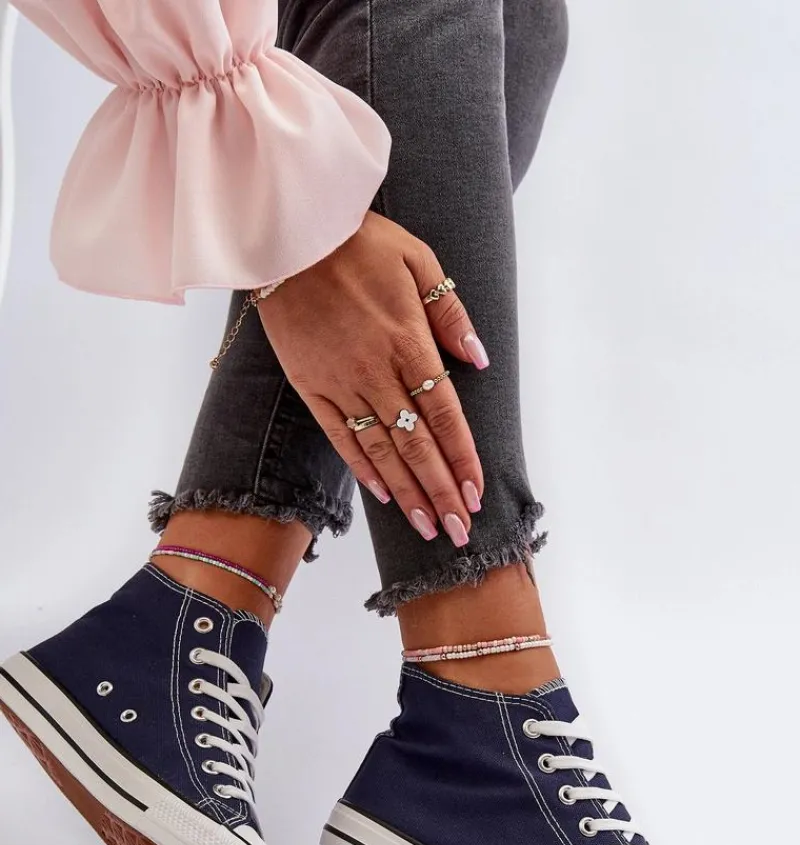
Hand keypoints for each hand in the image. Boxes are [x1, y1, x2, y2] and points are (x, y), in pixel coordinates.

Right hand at [256, 212, 488, 545]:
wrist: (287, 234)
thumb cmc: (357, 240)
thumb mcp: (417, 259)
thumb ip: (449, 313)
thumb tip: (478, 360)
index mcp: (409, 341)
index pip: (445, 414)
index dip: (462, 457)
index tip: (477, 492)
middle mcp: (377, 371)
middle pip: (417, 444)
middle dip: (442, 491)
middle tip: (459, 531)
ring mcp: (341, 383)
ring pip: (381, 450)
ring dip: (407, 492)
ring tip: (427, 526)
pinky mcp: (310, 386)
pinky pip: (339, 436)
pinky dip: (362, 468)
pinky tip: (382, 495)